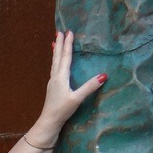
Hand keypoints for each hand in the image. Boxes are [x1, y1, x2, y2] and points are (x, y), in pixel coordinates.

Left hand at [30, 30, 106, 145]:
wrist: (49, 121)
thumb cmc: (62, 110)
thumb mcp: (77, 99)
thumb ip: (89, 87)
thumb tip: (104, 75)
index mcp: (61, 77)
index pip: (65, 57)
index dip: (68, 44)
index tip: (68, 32)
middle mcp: (55, 77)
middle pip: (58, 57)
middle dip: (60, 44)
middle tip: (59, 31)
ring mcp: (52, 81)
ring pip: (54, 62)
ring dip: (57, 51)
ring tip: (56, 42)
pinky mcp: (52, 86)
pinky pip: (54, 68)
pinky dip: (56, 61)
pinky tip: (56, 62)